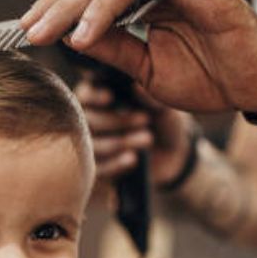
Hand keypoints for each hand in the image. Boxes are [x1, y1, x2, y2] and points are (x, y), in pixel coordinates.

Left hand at [22, 0, 256, 113]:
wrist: (256, 89)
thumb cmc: (208, 78)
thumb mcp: (147, 72)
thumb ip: (115, 51)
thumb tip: (71, 37)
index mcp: (139, 7)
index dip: (58, 10)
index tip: (26, 29)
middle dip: (66, 6)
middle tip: (37, 31)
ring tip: (82, 30)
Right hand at [76, 75, 192, 184]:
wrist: (171, 156)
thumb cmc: (162, 121)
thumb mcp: (162, 108)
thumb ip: (149, 98)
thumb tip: (136, 88)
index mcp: (100, 97)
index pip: (85, 93)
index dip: (94, 96)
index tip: (110, 97)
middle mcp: (89, 120)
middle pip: (87, 120)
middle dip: (116, 120)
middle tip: (145, 119)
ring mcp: (91, 147)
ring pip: (92, 145)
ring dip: (120, 141)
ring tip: (148, 138)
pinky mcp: (97, 170)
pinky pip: (97, 169)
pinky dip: (115, 164)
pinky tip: (132, 159)